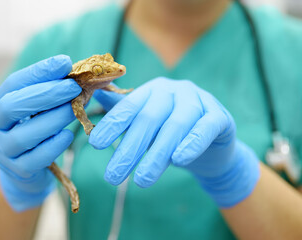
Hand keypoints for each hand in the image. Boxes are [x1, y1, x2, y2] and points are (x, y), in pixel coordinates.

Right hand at [0, 55, 81, 210]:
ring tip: (75, 109)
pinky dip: (54, 145)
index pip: (14, 83)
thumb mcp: (35, 109)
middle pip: (11, 107)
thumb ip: (49, 92)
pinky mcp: (18, 171)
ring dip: (53, 119)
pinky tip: (68, 135)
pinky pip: (36, 159)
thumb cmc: (32, 130)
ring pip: (23, 135)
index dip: (40, 72)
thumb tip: (77, 74)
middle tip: (74, 87)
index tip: (65, 62)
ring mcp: (3, 151)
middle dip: (45, 94)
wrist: (23, 169)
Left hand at [90, 77, 259, 207]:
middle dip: (130, 149)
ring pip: (175, 126)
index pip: (129, 107)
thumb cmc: (171, 132)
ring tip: (141, 181)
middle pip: (149, 118)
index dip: (112, 124)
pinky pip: (205, 128)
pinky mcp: (219, 117)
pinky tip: (179, 161)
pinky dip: (192, 144)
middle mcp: (175, 91)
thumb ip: (123, 109)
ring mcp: (199, 100)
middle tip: (112, 176)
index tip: (96, 145)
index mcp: (153, 90)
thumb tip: (95, 93)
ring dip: (157, 155)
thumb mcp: (145, 122)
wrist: (211, 145)